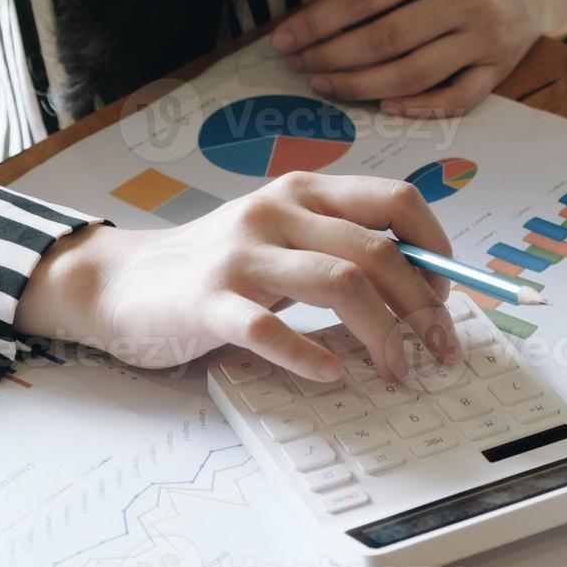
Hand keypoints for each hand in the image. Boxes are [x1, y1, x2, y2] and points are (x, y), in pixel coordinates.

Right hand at [16, 174, 460, 382]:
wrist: (122, 281)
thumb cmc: (220, 265)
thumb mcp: (285, 237)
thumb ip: (342, 245)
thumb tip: (423, 284)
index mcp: (305, 192)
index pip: (396, 199)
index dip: (435, 246)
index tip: (445, 294)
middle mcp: (277, 212)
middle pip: (377, 251)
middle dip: (421, 307)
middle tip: (440, 350)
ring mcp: (242, 255)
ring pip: (338, 283)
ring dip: (382, 335)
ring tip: (397, 371)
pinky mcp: (207, 300)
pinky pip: (267, 326)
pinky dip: (307, 353)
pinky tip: (332, 374)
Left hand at [269, 0, 566, 116]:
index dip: (319, 21)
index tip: (284, 38)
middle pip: (385, 39)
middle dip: (331, 57)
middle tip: (298, 66)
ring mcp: (487, 38)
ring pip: (414, 75)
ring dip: (361, 86)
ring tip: (325, 84)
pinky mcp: (501, 70)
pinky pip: (455, 100)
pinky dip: (418, 108)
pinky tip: (383, 107)